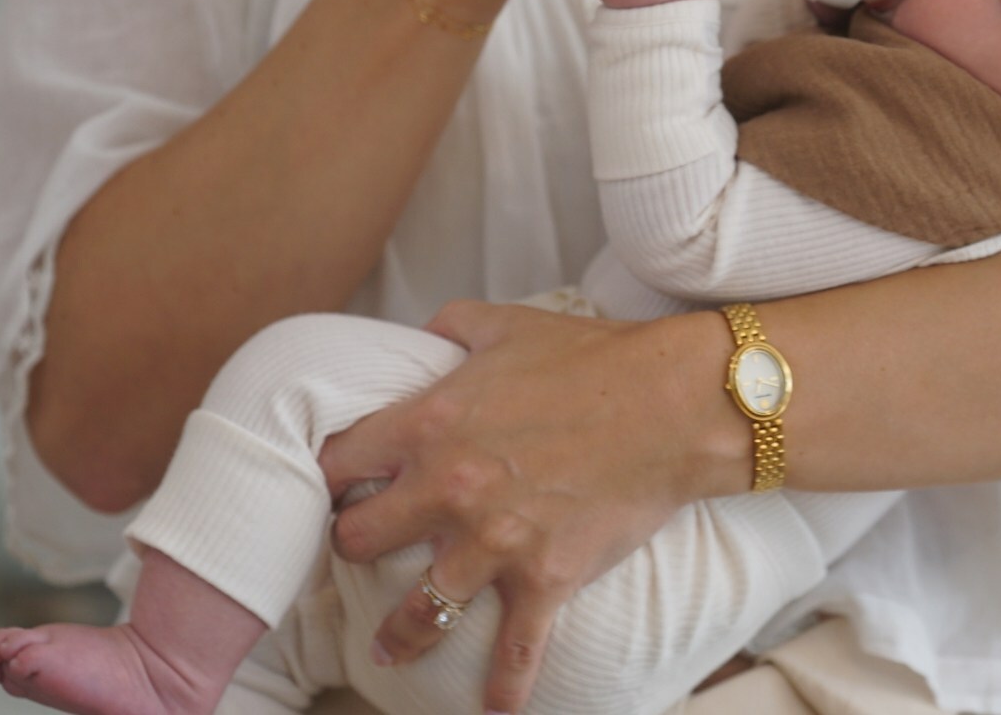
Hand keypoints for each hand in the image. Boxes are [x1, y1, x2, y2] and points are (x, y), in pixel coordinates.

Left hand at [317, 302, 727, 714]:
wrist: (674, 403)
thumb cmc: (594, 358)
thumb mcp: (507, 324)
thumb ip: (450, 328)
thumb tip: (423, 335)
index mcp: (430, 423)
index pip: (339, 460)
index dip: (326, 475)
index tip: (329, 486)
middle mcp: (449, 487)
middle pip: (358, 537)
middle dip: (352, 545)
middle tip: (357, 552)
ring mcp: (495, 540)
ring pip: (419, 610)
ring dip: (399, 633)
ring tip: (387, 649)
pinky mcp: (546, 578)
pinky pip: (516, 651)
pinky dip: (504, 688)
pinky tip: (493, 710)